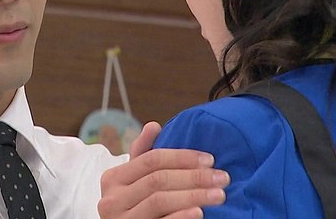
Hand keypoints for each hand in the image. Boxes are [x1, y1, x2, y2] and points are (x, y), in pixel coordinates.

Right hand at [98, 122, 228, 218]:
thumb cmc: (132, 206)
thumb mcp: (132, 180)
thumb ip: (142, 154)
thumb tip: (153, 125)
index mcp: (113, 178)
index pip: (151, 160)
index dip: (182, 157)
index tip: (209, 160)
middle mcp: (113, 199)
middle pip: (158, 179)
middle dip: (194, 176)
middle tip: (222, 177)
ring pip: (160, 200)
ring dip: (194, 195)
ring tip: (218, 194)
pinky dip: (181, 216)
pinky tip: (199, 212)